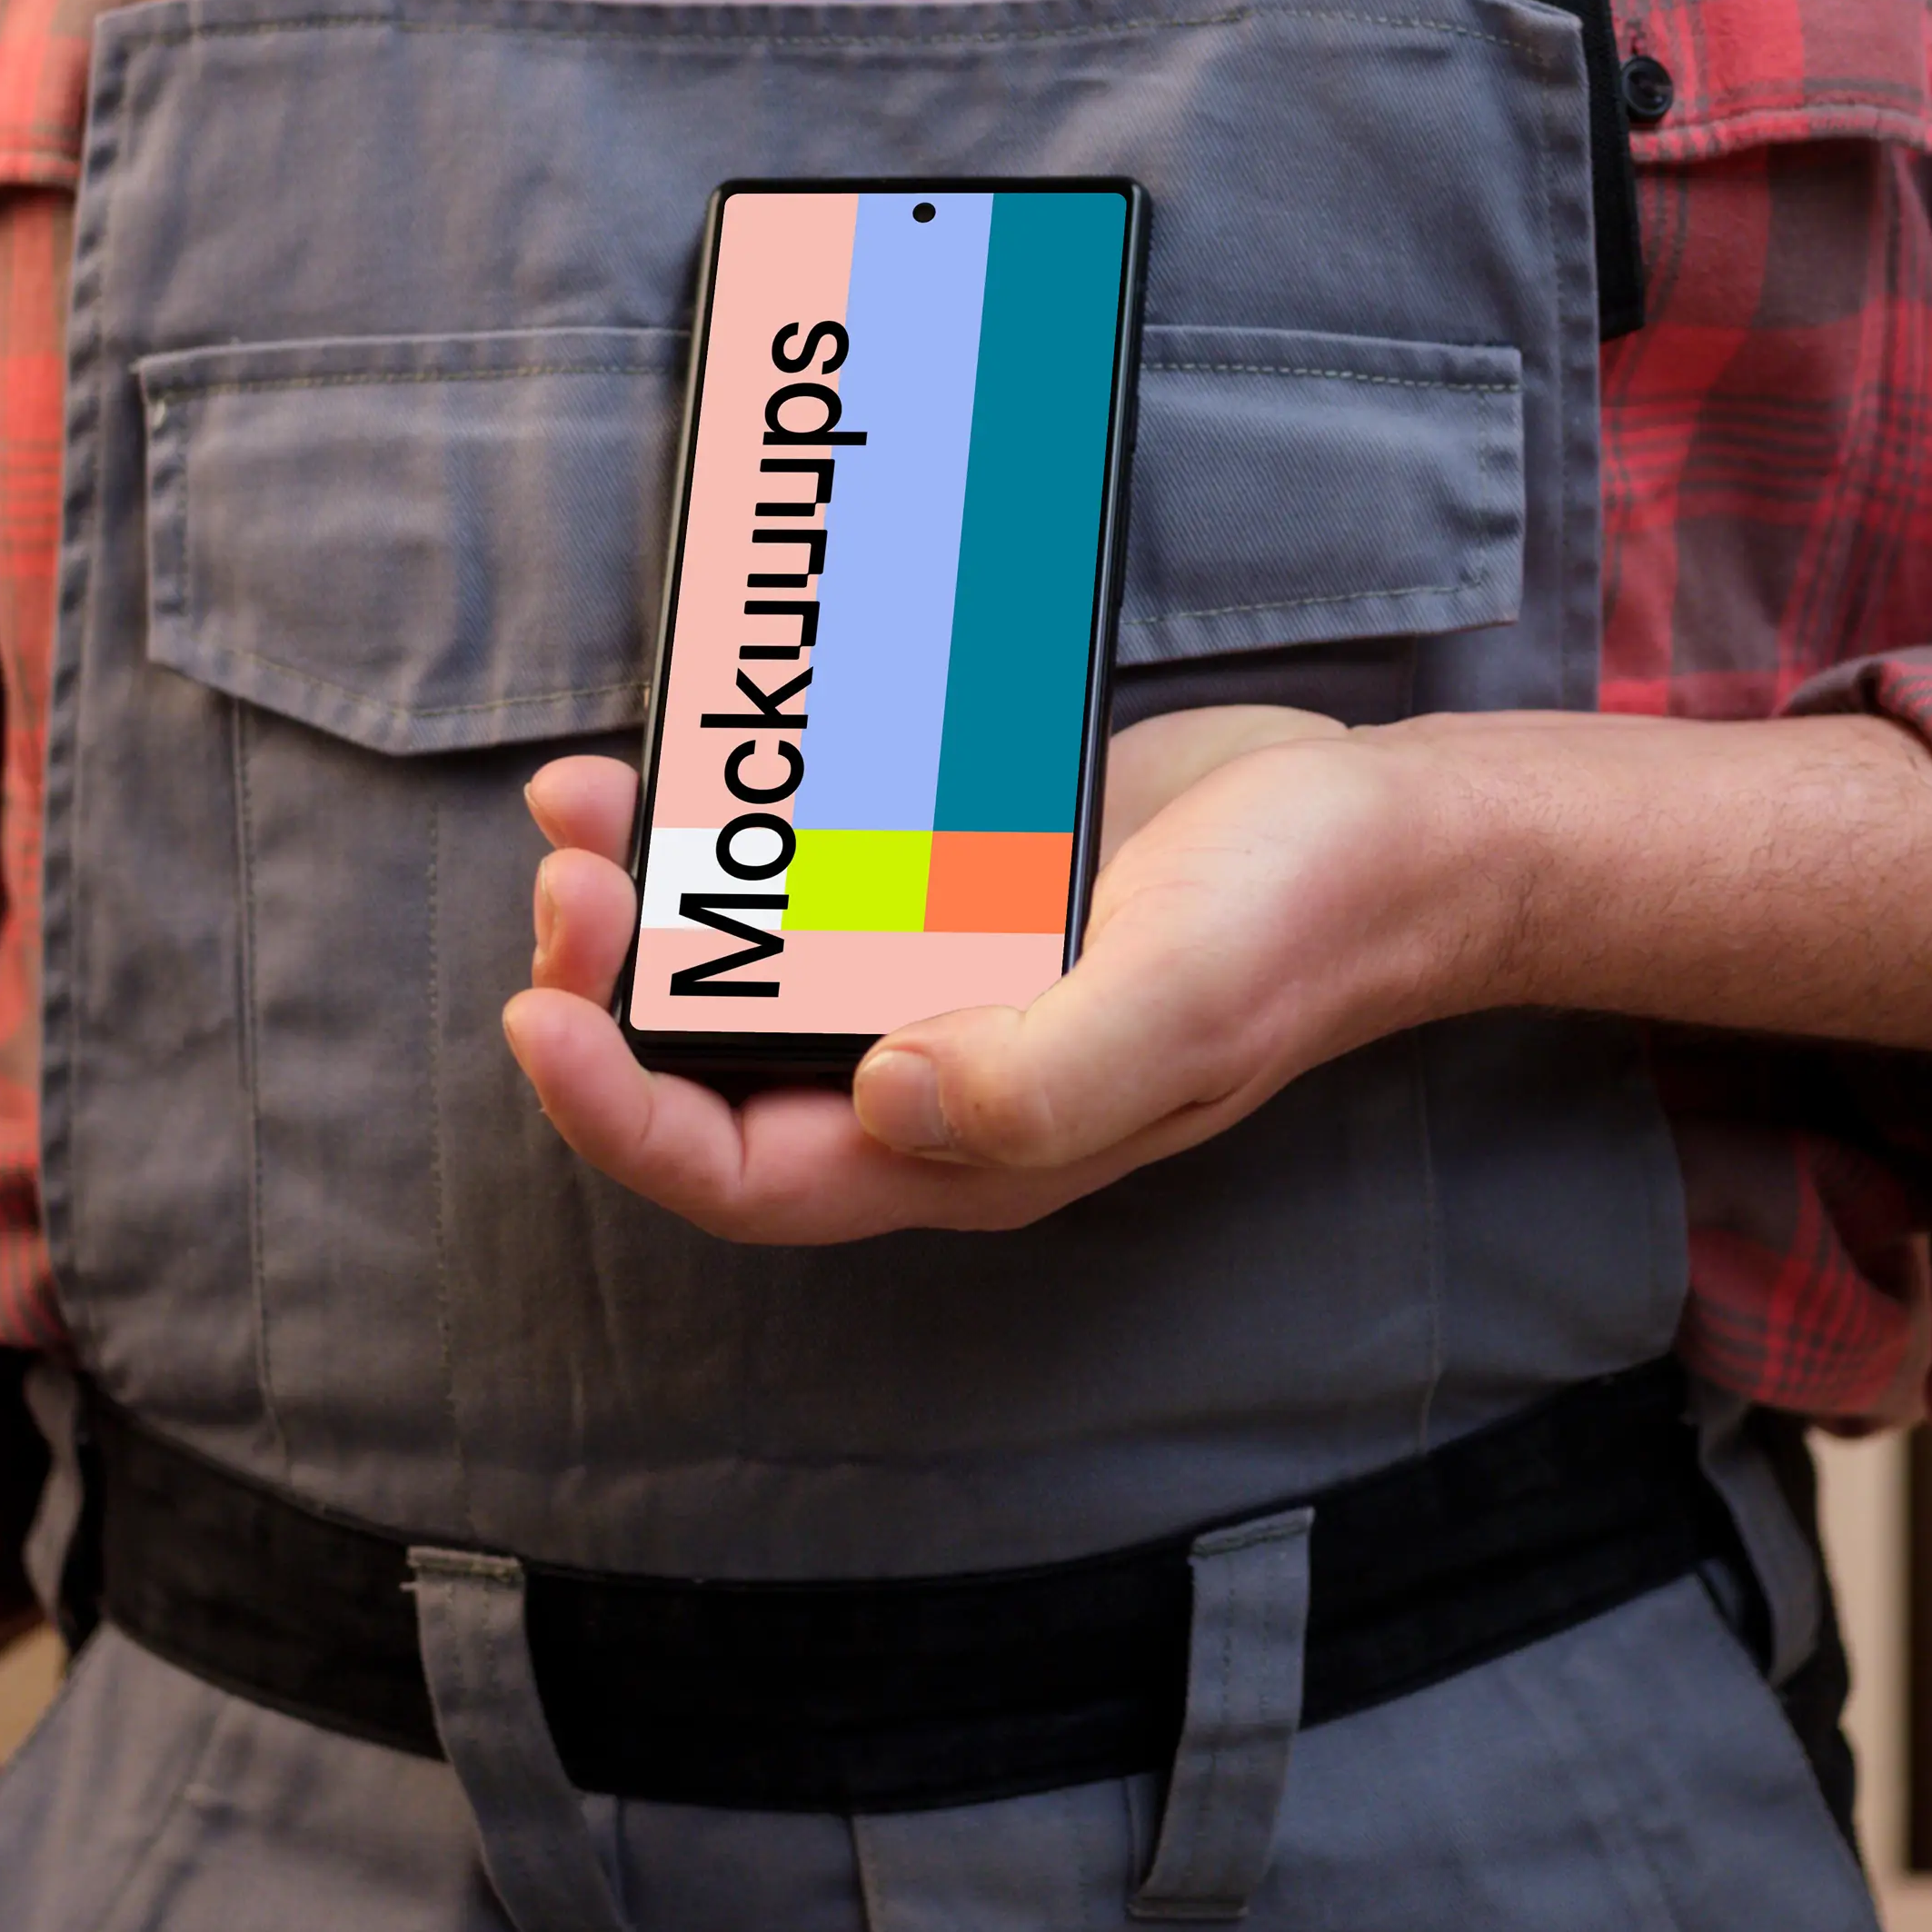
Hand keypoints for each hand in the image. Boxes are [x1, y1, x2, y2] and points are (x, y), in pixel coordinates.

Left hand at [502, 701, 1931, 1248]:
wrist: (1392, 833)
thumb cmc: (1298, 927)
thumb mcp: (1177, 1001)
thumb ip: (1039, 1078)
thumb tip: (879, 1107)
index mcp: (958, 1147)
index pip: (735, 1173)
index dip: (614, 1114)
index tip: (540, 1005)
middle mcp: (919, 1078)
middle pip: (700, 1073)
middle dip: (599, 987)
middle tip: (567, 871)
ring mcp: (929, 978)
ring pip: (728, 969)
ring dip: (635, 902)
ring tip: (577, 806)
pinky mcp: (943, 881)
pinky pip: (792, 870)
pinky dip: (718, 825)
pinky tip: (670, 758)